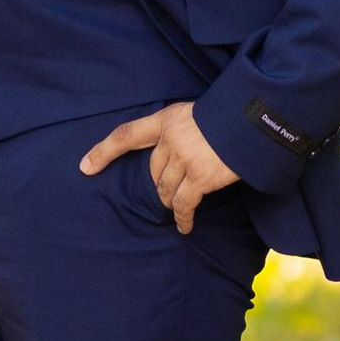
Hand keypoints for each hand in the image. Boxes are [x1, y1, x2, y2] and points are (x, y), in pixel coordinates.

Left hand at [79, 101, 237, 233]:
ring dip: (170, 200)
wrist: (254, 119)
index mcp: (166, 119)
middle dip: (160, 182)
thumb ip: (178, 131)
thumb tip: (173, 156)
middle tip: (168, 189)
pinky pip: (184, 203)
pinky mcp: (200, 177)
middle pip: (153, 170)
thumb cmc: (228, 117)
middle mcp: (170, 139)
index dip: (103, 152)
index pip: (126, 135)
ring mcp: (184, 158)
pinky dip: (183, 217)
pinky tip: (184, 226)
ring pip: (166, 188)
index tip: (84, 167)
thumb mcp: (195, 114)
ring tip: (176, 208)